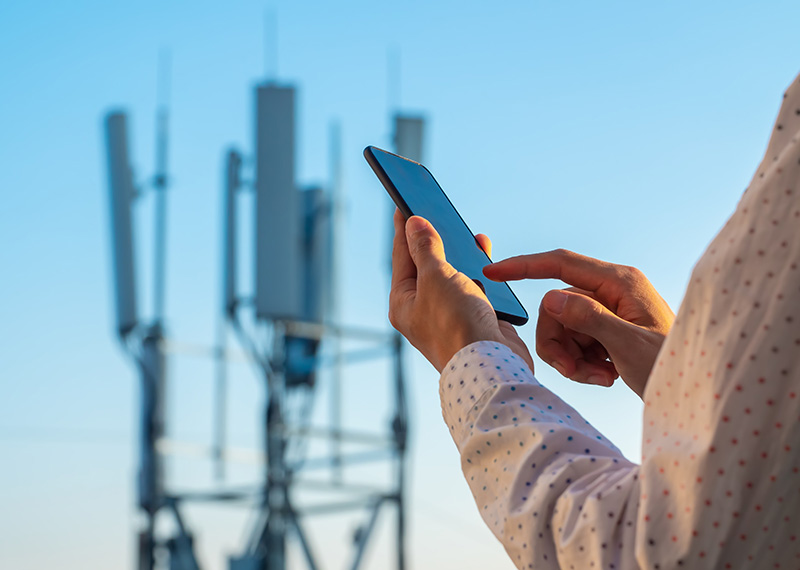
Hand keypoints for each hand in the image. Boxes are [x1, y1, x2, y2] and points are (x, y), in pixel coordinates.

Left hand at [389, 209, 532, 372]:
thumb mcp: (435, 277)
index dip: (404, 226)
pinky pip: (475, 287)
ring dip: (461, 253)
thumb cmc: (456, 324)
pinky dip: (480, 270)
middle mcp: (423, 309)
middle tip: (435, 209)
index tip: (404, 201)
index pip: (401, 255)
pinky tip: (485, 256)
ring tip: (466, 232)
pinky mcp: (474, 319)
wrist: (492, 365)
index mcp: (403, 301)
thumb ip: (425, 248)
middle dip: (434, 237)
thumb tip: (413, 224)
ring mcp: (449, 315)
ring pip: (453, 275)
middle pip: (426, 264)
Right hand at [483, 249, 672, 398]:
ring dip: (571, 357)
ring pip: (562, 327)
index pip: (561, 264)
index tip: (493, 272)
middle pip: (556, 306)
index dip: (524, 266)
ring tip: (598, 377)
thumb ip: (590, 319)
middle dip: (558, 342)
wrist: (693, 394)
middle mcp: (612, 290)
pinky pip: (574, 341)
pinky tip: (606, 376)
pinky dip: (582, 363)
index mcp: (620, 282)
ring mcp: (609, 310)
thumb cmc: (672, 367)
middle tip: (574, 371)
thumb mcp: (630, 347)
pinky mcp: (606, 329)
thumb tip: (551, 298)